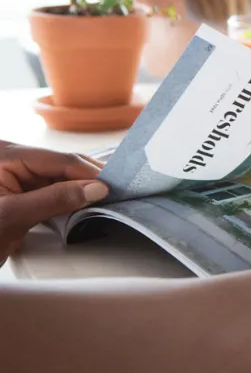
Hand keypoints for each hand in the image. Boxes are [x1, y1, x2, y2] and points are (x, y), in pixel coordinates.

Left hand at [0, 142, 108, 264]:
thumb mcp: (13, 217)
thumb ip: (55, 200)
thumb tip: (96, 189)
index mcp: (4, 155)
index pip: (58, 159)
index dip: (88, 173)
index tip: (112, 188)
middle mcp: (9, 157)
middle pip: (60, 164)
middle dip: (87, 177)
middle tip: (116, 191)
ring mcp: (13, 171)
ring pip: (59, 174)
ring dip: (81, 186)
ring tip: (106, 196)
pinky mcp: (18, 186)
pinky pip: (50, 184)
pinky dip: (68, 193)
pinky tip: (85, 200)